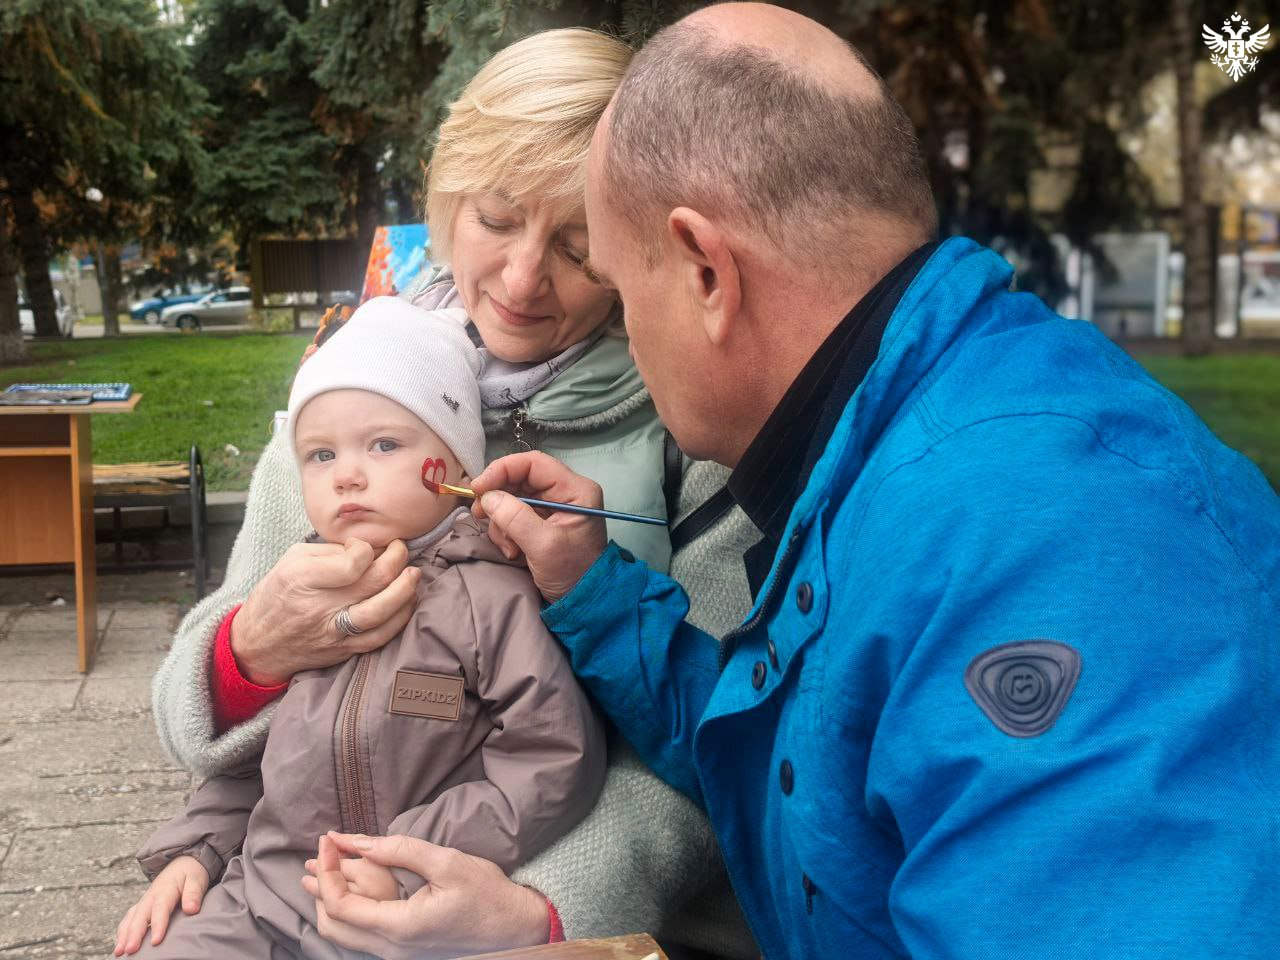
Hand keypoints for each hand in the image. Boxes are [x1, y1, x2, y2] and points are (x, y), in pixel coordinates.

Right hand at [113, 855, 208, 955]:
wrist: (182, 862)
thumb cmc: (190, 873)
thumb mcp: (196, 880)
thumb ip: (193, 894)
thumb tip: (192, 910)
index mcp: (166, 889)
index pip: (160, 908)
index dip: (158, 925)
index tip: (156, 942)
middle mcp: (151, 896)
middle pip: (140, 916)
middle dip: (134, 934)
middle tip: (130, 951)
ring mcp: (144, 901)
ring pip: (131, 918)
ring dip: (124, 935)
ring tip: (119, 952)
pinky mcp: (141, 906)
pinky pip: (129, 919)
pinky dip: (122, 931)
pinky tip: (120, 944)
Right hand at [231, 538, 420, 685]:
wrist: (257, 645)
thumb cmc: (277, 595)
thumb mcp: (292, 560)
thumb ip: (331, 551)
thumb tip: (369, 547)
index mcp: (302, 579)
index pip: (352, 563)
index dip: (367, 548)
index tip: (362, 546)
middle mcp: (319, 607)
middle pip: (374, 583)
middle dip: (398, 560)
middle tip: (401, 551)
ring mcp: (334, 632)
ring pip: (383, 611)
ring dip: (406, 589)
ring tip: (413, 575)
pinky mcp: (344, 650)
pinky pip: (381, 636)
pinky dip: (400, 617)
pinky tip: (406, 602)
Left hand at [299, 833, 547, 959]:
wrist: (516, 926)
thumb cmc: (487, 894)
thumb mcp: (446, 862)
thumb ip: (398, 850)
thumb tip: (354, 840)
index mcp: (400, 928)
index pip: (339, 904)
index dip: (327, 869)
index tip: (329, 839)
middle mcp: (391, 949)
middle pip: (331, 924)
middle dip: (320, 884)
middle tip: (324, 851)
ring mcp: (396, 954)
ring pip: (342, 933)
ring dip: (329, 898)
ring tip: (331, 865)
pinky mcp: (403, 950)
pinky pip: (359, 934)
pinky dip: (347, 908)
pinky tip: (353, 884)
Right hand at [470, 452, 607, 602]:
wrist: (583, 603)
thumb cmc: (572, 573)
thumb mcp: (544, 546)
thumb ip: (515, 518)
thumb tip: (487, 497)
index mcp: (575, 490)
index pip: (533, 464)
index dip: (502, 470)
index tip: (478, 488)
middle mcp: (564, 493)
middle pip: (519, 480)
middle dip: (498, 500)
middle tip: (480, 516)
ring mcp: (551, 509)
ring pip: (511, 499)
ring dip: (501, 523)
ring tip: (510, 548)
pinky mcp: (540, 524)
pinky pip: (512, 517)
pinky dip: (505, 533)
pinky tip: (514, 553)